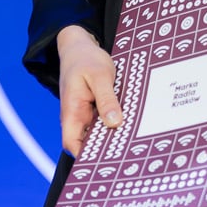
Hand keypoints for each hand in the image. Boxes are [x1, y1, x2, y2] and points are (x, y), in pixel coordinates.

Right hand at [56, 24, 122, 155]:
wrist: (80, 46)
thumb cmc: (85, 59)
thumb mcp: (99, 75)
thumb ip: (106, 98)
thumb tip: (114, 123)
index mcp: (72, 111)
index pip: (72, 143)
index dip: (86, 156)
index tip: (107, 160)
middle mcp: (77, 116)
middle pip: (88, 143)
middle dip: (106, 150)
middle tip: (129, 152)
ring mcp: (86, 113)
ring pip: (99, 133)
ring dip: (113, 136)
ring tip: (134, 141)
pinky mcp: (96, 109)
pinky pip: (105, 122)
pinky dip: (116, 124)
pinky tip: (132, 125)